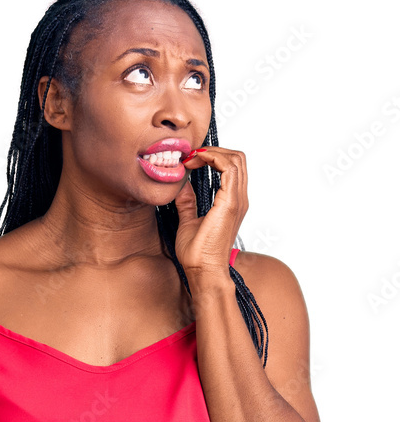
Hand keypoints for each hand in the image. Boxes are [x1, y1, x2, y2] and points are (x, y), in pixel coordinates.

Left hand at [174, 146, 248, 276]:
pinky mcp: (229, 203)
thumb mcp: (188, 221)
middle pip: (237, 158)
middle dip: (214, 150)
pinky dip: (213, 158)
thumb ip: (187, 203)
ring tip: (192, 158)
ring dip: (212, 152)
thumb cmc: (197, 255)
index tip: (191, 160)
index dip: (213, 156)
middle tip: (191, 155)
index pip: (232, 167)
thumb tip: (182, 186)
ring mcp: (237, 201)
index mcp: (232, 203)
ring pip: (236, 159)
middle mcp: (239, 200)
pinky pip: (228, 168)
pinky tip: (196, 162)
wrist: (202, 271)